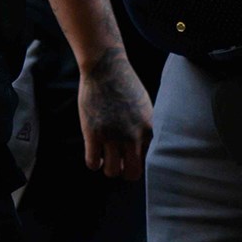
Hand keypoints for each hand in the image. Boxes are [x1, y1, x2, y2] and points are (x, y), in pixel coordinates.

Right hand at [77, 47, 152, 180]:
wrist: (106, 67)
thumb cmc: (125, 84)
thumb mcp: (145, 106)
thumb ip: (145, 128)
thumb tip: (142, 150)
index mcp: (148, 129)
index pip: (148, 162)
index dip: (138, 160)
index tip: (131, 155)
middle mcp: (133, 136)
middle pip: (132, 174)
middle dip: (125, 171)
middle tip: (119, 161)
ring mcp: (112, 136)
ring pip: (112, 172)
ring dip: (108, 167)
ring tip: (105, 156)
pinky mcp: (93, 133)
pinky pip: (92, 163)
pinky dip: (93, 162)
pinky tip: (94, 151)